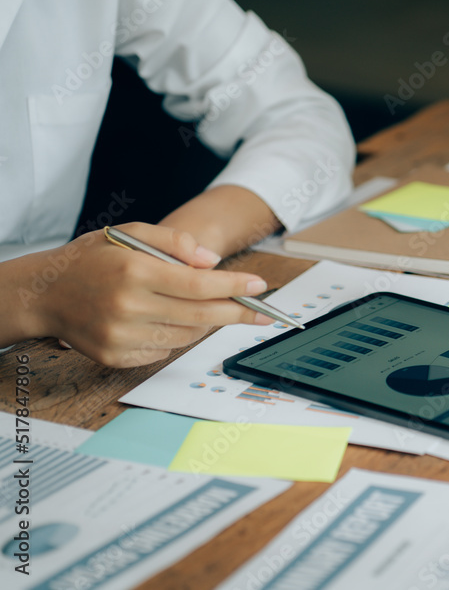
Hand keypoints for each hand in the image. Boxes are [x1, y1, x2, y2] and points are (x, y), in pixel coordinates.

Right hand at [17, 223, 271, 367]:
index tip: (260, 285)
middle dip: (238, 312)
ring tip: (204, 307)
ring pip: (187, 335)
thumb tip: (212, 262)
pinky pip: (165, 350)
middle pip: (200, 315)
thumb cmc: (91, 259)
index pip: (198, 284)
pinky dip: (177, 335)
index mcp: (134, 271)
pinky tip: (167, 319)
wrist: (43, 294)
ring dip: (204, 322)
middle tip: (264, 311)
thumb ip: (174, 241)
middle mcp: (128, 307)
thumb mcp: (129, 233)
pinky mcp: (116, 357)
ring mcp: (122, 336)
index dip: (234, 286)